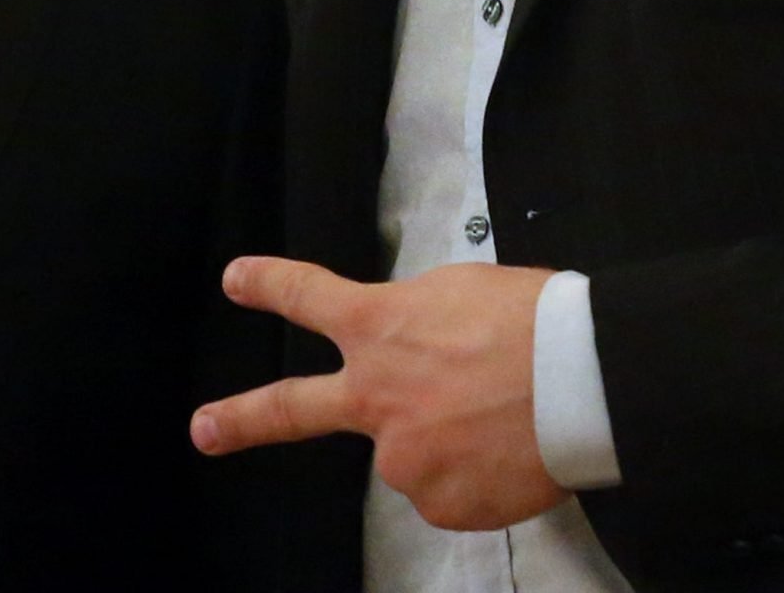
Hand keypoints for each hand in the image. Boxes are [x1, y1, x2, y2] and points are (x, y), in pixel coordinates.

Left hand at [190, 256, 568, 531]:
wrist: (581, 381)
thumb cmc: (532, 320)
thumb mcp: (458, 290)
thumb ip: (414, 322)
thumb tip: (413, 352)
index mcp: (379, 327)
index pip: (308, 296)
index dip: (268, 285)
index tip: (236, 280)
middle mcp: (376, 396)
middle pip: (291, 408)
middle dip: (241, 419)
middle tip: (203, 429)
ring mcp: (401, 456)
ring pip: (411, 453)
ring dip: (446, 441)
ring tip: (503, 416)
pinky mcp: (437, 502)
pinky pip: (448, 492)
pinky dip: (475, 478)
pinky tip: (508, 452)